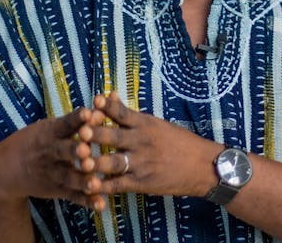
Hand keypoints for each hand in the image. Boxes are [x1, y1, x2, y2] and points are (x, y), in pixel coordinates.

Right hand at [0, 106, 111, 209]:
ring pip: (69, 177)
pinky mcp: (57, 189)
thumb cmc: (36, 141)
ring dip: (83, 181)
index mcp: (51, 132)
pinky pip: (73, 196)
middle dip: (75, 151)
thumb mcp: (50, 126)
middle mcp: (51, 152)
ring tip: (96, 184)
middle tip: (87, 151)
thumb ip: (76, 119)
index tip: (89, 113)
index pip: (65, 123)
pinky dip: (87, 201)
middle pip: (64, 151)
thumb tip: (105, 102)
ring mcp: (53, 172)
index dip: (77, 119)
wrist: (7, 168)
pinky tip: (101, 206)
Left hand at [77, 93, 220, 198]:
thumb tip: (108, 95)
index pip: (121, 112)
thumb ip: (130, 114)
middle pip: (113, 136)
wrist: (203, 166)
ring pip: (111, 162)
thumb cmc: (180, 142)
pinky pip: (117, 185)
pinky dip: (102, 186)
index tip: (93, 101)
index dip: (105, 107)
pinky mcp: (141, 183)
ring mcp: (140, 163)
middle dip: (94, 134)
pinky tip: (88, 185)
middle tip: (79, 132)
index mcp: (145, 124)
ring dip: (93, 162)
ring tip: (78, 161)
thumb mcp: (157, 123)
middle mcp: (141, 142)